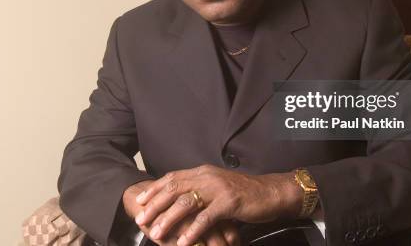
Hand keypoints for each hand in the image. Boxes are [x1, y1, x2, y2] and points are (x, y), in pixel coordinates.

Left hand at [134, 165, 302, 245]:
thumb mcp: (217, 186)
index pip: (173, 178)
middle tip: (141, 218)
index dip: (154, 189)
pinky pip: (206, 218)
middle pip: (174, 188)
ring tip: (156, 233)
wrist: (270, 193)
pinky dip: (192, 231)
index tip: (139, 200)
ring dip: (169, 219)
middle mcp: (207, 177)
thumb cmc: (243, 193)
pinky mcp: (229, 202)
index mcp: (203, 172)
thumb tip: (179, 198)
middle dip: (155, 205)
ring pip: (186, 202)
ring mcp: (218, 189)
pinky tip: (183, 242)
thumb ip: (200, 189)